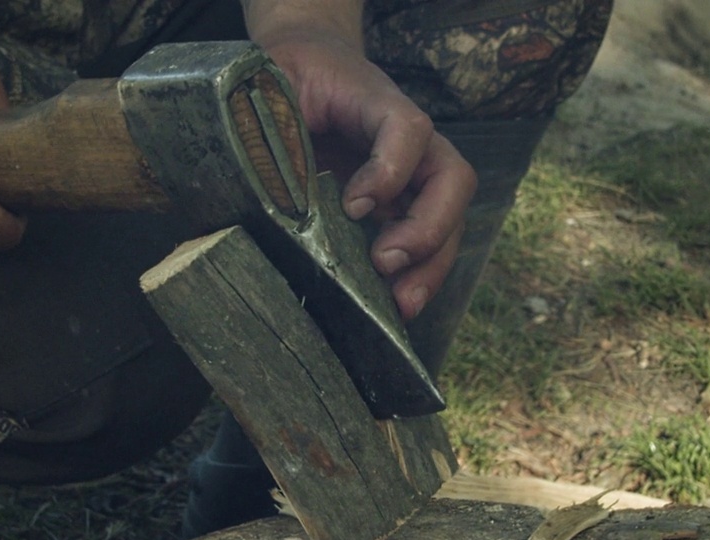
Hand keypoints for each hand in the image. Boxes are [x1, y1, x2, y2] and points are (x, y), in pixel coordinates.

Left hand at [248, 23, 475, 319]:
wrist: (300, 63)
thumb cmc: (281, 75)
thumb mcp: (267, 87)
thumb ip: (270, 127)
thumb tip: (260, 183)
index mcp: (371, 98)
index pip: (407, 127)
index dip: (390, 168)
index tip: (353, 206)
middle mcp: (406, 138)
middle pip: (450, 178)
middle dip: (427, 229)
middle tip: (385, 264)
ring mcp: (408, 172)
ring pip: (448, 217)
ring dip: (430, 265)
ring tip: (400, 306)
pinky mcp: (397, 203)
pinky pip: (424, 239)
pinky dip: (415, 274)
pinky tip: (392, 306)